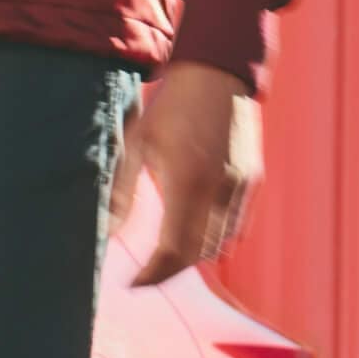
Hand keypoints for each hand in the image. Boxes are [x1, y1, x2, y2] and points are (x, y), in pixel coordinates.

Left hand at [111, 60, 262, 285]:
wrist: (219, 74)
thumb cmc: (171, 107)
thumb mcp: (135, 145)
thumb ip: (120, 193)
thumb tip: (105, 234)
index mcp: (188, 181)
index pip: (174, 249)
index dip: (153, 274)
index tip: (132, 283)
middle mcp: (221, 190)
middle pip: (198, 255)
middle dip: (170, 269)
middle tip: (143, 275)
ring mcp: (242, 187)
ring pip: (220, 244)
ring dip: (192, 256)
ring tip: (162, 256)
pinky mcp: (252, 180)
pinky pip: (236, 227)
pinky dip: (213, 239)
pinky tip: (189, 233)